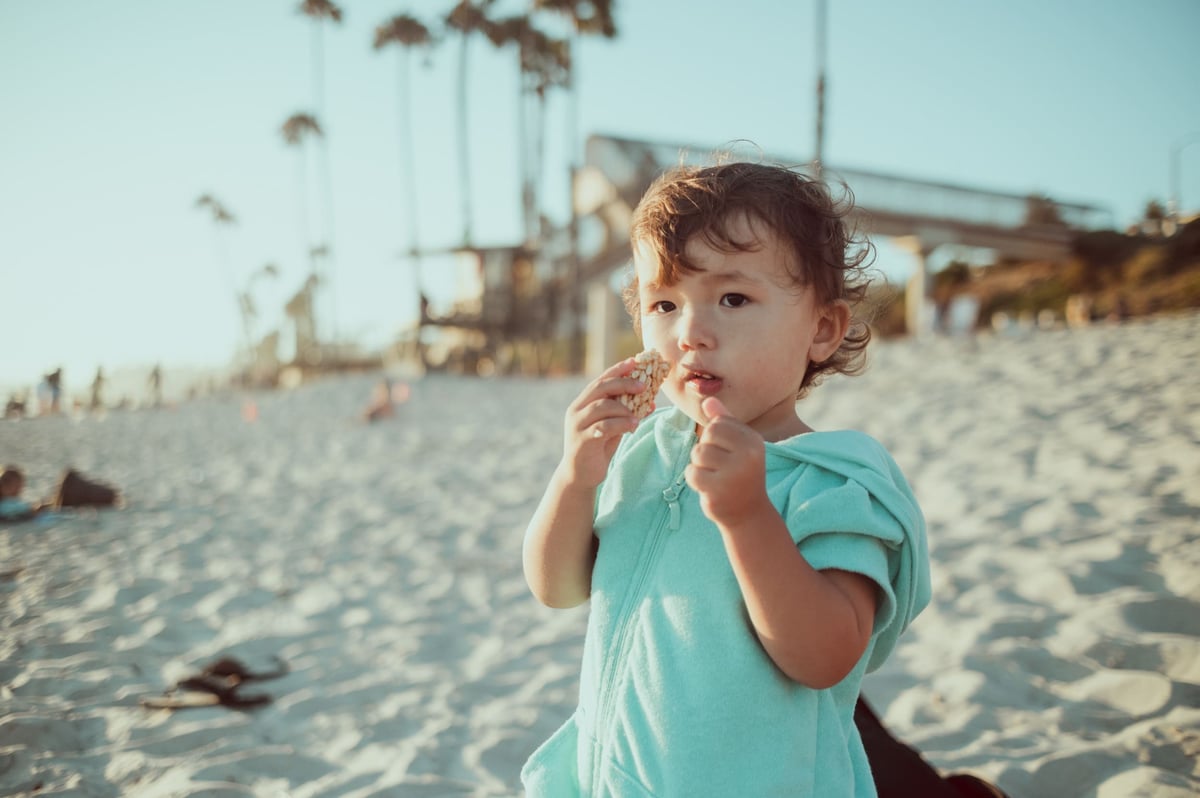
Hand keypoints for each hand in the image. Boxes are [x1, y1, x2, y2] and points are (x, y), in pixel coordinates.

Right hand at [560, 357, 646, 487]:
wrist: (580, 476)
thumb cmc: (597, 449)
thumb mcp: (613, 428)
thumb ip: (625, 414)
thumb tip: (650, 402)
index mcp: (582, 403)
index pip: (600, 381)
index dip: (617, 370)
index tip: (634, 362)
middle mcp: (577, 410)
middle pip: (600, 388)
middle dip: (623, 383)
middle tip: (643, 385)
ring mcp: (577, 425)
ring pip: (602, 406)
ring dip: (624, 407)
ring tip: (640, 413)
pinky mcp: (581, 440)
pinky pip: (603, 427)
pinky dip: (621, 423)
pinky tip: (634, 425)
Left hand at [686, 397, 770, 527]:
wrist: (748, 513)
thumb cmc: (740, 474)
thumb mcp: (737, 445)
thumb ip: (723, 422)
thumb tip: (708, 400)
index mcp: (753, 441)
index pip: (717, 424)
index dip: (714, 438)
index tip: (726, 453)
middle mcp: (747, 455)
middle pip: (706, 437)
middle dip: (705, 450)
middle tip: (720, 467)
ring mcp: (733, 474)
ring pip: (697, 454)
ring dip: (700, 465)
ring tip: (715, 477)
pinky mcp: (718, 491)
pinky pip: (692, 473)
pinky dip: (695, 480)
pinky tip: (710, 488)